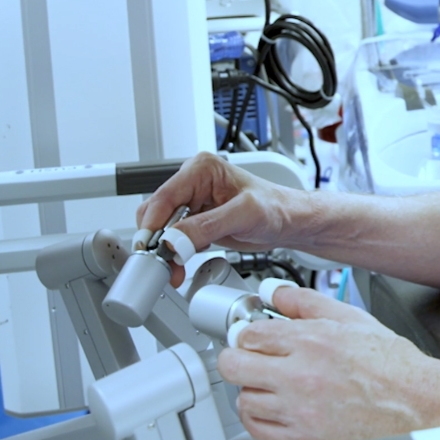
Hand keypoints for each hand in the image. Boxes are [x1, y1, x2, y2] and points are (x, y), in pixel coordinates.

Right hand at [136, 152, 305, 284]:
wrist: (289, 223)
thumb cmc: (277, 208)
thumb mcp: (244, 215)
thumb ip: (207, 227)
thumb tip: (175, 240)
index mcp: (201, 169)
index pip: (164, 196)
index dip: (152, 225)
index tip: (151, 249)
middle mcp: (193, 183)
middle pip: (156, 213)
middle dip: (157, 241)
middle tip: (163, 264)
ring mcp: (193, 203)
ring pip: (161, 228)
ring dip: (165, 251)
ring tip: (173, 270)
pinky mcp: (196, 221)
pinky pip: (174, 238)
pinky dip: (175, 254)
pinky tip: (183, 263)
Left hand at [217, 287, 439, 439]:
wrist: (417, 404)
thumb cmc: (391, 364)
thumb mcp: (349, 317)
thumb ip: (305, 301)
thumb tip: (274, 292)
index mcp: (310, 342)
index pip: (249, 334)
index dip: (245, 331)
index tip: (250, 333)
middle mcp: (299, 377)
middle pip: (233, 365)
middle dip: (236, 355)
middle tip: (248, 354)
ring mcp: (299, 412)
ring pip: (242, 398)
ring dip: (250, 386)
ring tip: (267, 380)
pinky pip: (257, 429)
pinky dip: (257, 416)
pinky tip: (271, 405)